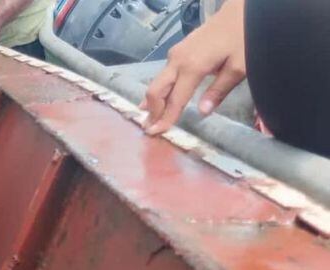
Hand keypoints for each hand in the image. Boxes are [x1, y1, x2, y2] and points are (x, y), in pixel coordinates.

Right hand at [142, 0, 245, 134]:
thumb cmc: (244, 36)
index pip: (174, 100)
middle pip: (155, 90)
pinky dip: (162, 88)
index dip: (165, 118)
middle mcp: (178, 60)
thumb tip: (201, 112)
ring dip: (155, 100)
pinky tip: (163, 97)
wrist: (241, 9)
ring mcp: (176, 53)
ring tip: (153, 116)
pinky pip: (164, 73)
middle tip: (150, 128)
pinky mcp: (179, 50)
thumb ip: (219, 90)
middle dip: (152, 110)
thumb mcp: (239, 66)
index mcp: (192, 67)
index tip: (155, 133)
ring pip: (158, 81)